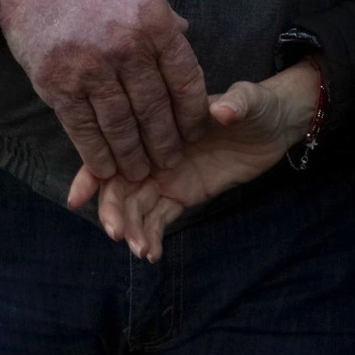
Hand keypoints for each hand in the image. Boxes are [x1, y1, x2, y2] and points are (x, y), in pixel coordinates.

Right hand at [0, 0, 207, 182]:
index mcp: (156, 23)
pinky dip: (95, 153)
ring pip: (121, 125)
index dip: (192, 112)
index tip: (197, 131)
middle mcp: (128, 48)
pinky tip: (106, 169)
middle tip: (172, 163)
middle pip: (155, 108)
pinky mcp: (56, 82)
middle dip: (166, 142)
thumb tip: (186, 35)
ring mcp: (91, 67)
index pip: (185, 79)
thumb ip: (162, 18)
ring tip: (143, 174)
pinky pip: (82, 127)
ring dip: (133, 156)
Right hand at [68, 60, 318, 259]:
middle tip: (117, 233)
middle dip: (113, 210)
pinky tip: (151, 255)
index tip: (78, 198)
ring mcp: (167, 176)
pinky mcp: (184, 195)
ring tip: (140, 250)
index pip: (114, 148)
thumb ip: (234, 103)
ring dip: (132, 230)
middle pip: (119, 185)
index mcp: (156, 125)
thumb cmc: (257, 104)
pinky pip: (160, 219)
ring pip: (137, 207)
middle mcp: (153, 153)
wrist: (276, 123)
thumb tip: (223, 110)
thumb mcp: (248, 99)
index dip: (92, 173)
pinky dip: (151, 237)